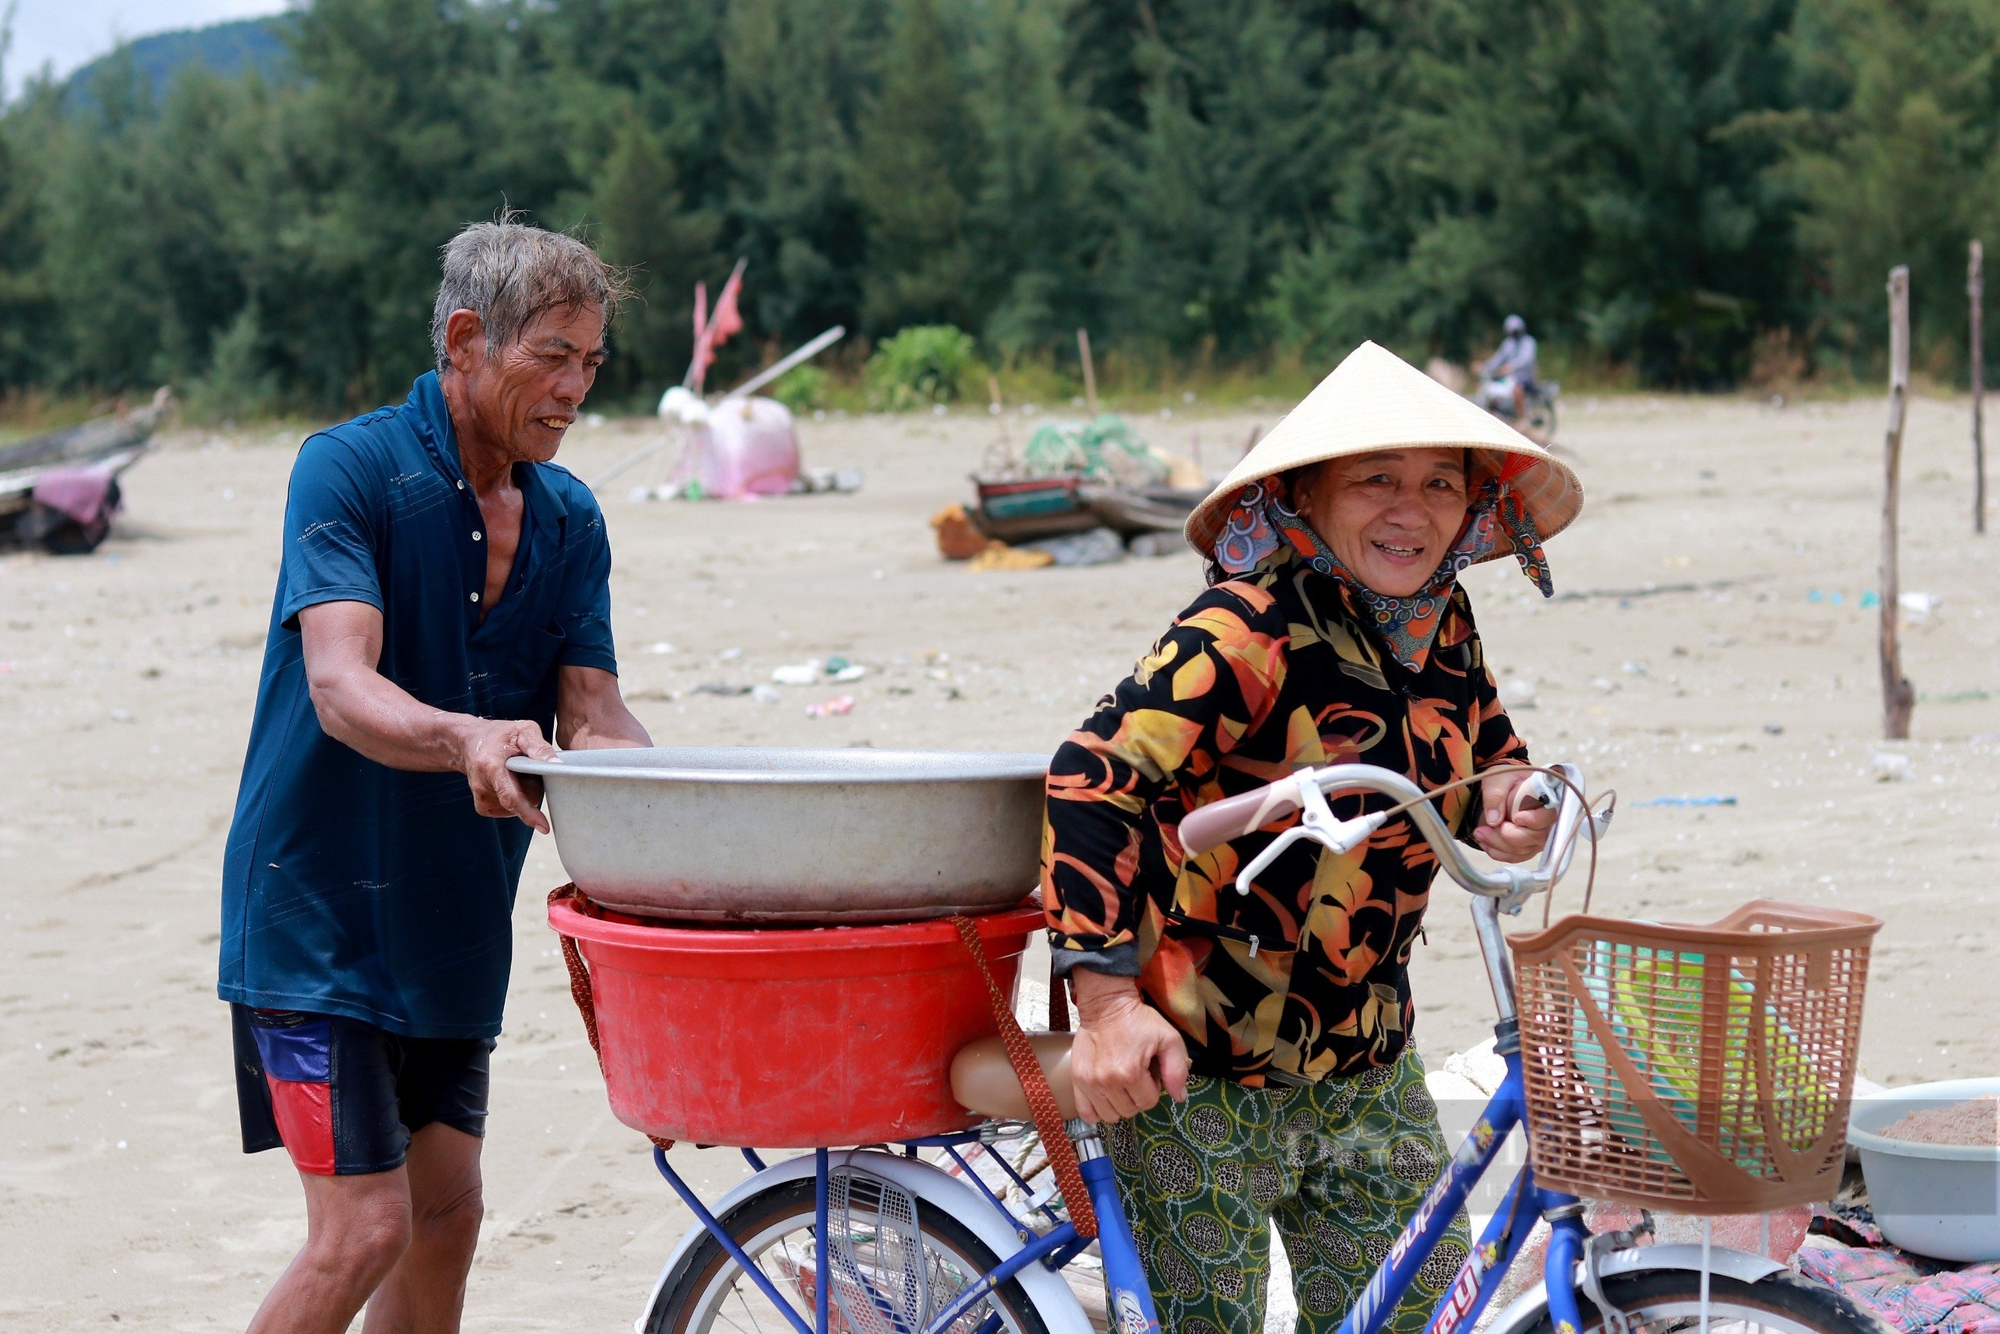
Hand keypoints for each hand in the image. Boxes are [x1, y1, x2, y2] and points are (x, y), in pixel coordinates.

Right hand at [455, 718, 558, 831]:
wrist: (469, 742)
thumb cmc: (499, 735)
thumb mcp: (523, 731)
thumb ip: (540, 747)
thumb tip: (558, 765)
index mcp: (491, 767)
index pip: (512, 797)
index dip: (529, 813)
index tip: (544, 826)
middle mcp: (482, 787)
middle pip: (524, 800)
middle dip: (534, 785)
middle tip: (526, 765)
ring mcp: (482, 800)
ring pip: (520, 805)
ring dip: (525, 790)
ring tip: (515, 771)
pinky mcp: (484, 807)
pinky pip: (512, 809)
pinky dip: (517, 796)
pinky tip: (509, 781)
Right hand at [1069, 969, 1189, 1122]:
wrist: (1105, 1006)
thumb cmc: (1138, 1021)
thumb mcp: (1168, 1038)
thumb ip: (1177, 1070)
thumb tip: (1179, 1098)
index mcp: (1131, 1073)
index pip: (1149, 1102)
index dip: (1153, 1088)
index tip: (1148, 1072)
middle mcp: (1108, 1082)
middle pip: (1130, 1110)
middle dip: (1137, 1096)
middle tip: (1135, 1075)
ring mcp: (1090, 1083)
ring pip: (1110, 1115)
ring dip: (1118, 1104)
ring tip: (1120, 1084)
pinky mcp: (1077, 1080)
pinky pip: (1087, 1113)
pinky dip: (1097, 1110)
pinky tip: (1104, 1097)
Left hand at [1472, 769, 1555, 862]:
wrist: (1504, 788)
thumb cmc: (1507, 780)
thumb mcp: (1498, 779)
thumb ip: (1495, 795)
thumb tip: (1494, 819)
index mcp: (1547, 800)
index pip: (1549, 817)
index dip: (1534, 820)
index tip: (1516, 817)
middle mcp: (1548, 822)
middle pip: (1536, 838)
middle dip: (1509, 836)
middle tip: (1487, 827)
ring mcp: (1539, 836)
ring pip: (1523, 850)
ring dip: (1498, 844)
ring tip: (1480, 831)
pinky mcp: (1528, 846)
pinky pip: (1515, 857)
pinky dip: (1498, 852)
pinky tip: (1485, 842)